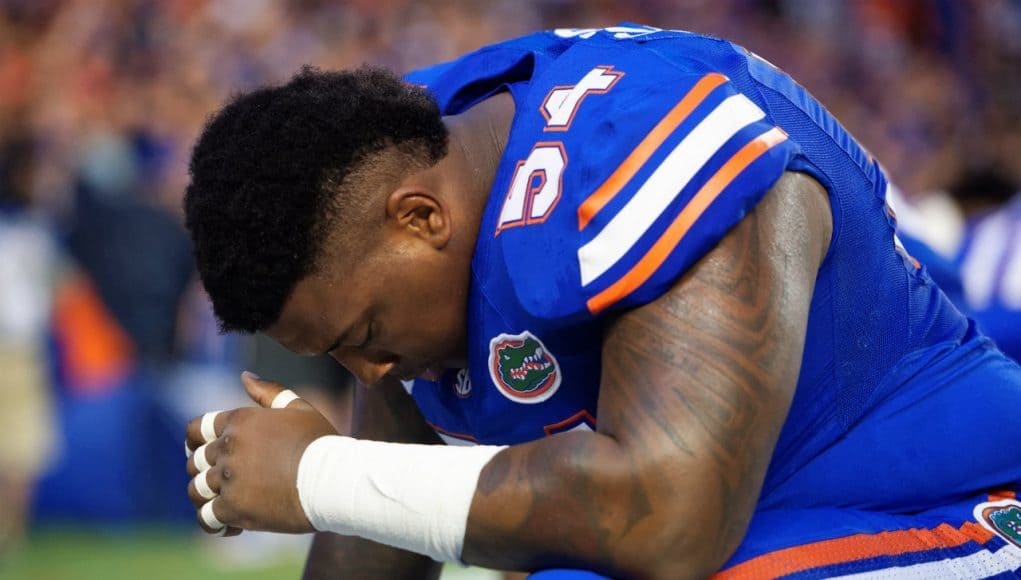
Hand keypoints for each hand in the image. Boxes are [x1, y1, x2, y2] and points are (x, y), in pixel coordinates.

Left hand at [184, 372, 337, 534]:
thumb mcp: (299, 409)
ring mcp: (229, 479)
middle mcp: (229, 447)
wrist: (334, 479)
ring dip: (207, 497)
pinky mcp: (233, 508)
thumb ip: (270, 392)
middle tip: (223, 483)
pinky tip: (231, 526)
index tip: (201, 451)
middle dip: (205, 471)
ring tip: (224, 504)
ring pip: (196, 489)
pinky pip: (205, 518)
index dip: (195, 441)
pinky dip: (214, 523)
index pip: (196, 428)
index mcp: (240, 421)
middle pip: (196, 461)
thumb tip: (245, 376)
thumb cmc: (321, 443)